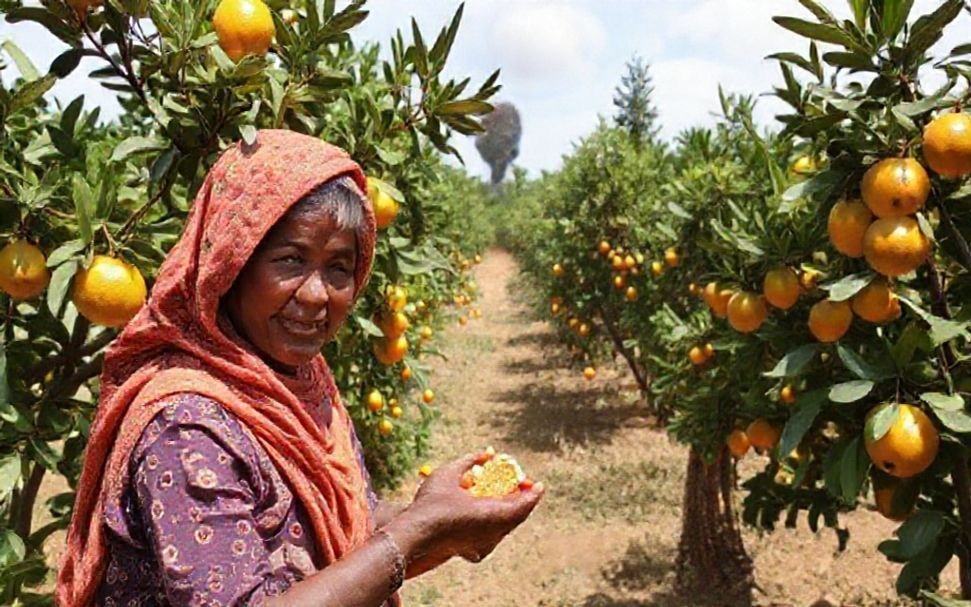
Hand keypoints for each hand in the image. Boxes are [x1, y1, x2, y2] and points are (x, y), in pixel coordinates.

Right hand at [403, 453, 543, 572]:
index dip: (533, 494)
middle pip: (516, 517)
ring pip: (505, 527)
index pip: (523, 506)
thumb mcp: (448, 473)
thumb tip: (486, 453)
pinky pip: (493, 535)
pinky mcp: (475, 553)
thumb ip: (470, 460)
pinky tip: (489, 510)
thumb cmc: (430, 503)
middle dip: (521, 499)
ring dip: (509, 510)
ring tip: (506, 494)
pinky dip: (495, 521)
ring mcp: (484, 546)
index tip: (539, 484)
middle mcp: (492, 534)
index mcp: (491, 515)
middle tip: (521, 484)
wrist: (413, 535)